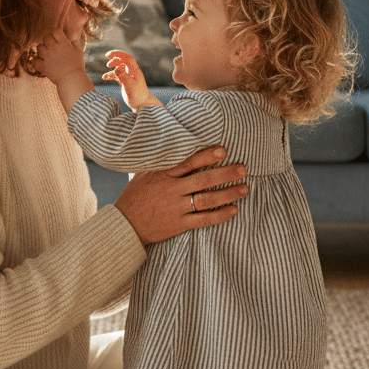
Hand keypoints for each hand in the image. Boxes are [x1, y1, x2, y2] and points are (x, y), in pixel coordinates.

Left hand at [36, 30, 86, 84]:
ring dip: (41, 49)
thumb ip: (74, 45)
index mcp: (63, 43)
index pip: (55, 31)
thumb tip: (71, 40)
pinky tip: (36, 61)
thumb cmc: (77, 66)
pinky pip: (33, 60)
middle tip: (50, 44)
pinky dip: (33, 60)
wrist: (72, 79)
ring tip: (45, 53)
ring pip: (39, 47)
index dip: (55, 32)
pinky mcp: (43, 66)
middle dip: (48, 40)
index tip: (56, 36)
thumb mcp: (78, 52)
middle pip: (46, 37)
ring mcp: (47, 57)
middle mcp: (54, 48)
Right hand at [103, 50, 160, 109]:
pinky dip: (111, 75)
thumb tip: (116, 69)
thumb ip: (123, 77)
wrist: (142, 105)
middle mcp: (132, 72)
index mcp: (135, 71)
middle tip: (107, 58)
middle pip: (123, 60)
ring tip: (106, 70)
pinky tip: (104, 77)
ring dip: (112, 68)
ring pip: (119, 68)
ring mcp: (129, 77)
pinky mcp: (125, 83)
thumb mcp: (130, 86)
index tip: (109, 55)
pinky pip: (117, 75)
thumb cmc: (137, 96)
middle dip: (115, 58)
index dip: (118, 54)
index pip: (127, 58)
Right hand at [114, 146, 246, 244]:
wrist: (124, 225)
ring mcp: (176, 208)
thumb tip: (174, 144)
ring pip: (207, 199)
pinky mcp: (179, 225)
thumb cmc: (135, 196)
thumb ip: (160, 162)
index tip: (223, 150)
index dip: (206, 156)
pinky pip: (203, 219)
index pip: (188, 162)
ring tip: (244, 188)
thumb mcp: (144, 174)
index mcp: (163, 175)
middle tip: (243, 168)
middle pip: (203, 180)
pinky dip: (220, 215)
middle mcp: (172, 190)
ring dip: (228, 193)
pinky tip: (233, 209)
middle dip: (225, 173)